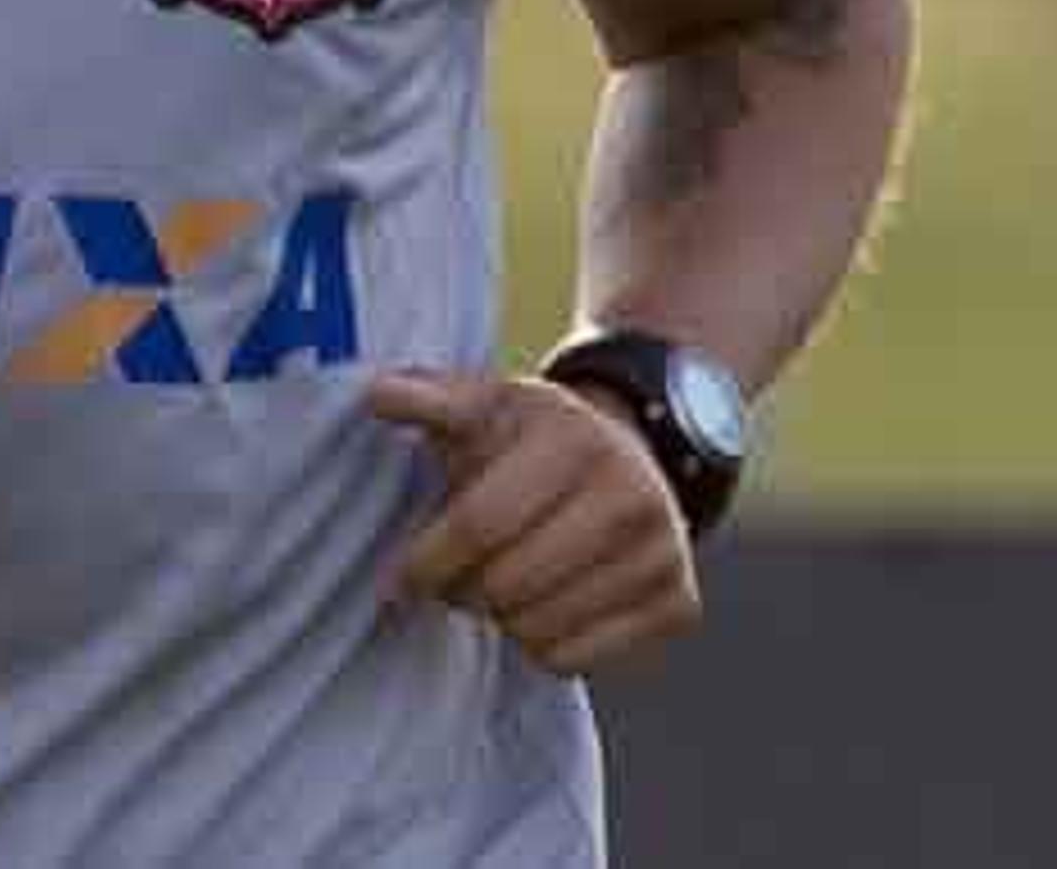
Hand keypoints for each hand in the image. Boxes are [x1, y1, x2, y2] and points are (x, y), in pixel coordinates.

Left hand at [364, 368, 699, 676]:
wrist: (635, 456)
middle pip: (507, 586)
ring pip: (537, 631)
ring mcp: (664, 553)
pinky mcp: (680, 605)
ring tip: (502, 581)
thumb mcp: (486, 404)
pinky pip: (575, 662)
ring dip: (500, 619)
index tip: (398, 579)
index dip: (426, 561)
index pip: (480, 523)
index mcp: (576, 440)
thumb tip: (377, 394)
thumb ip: (430, 399)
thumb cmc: (536, 440)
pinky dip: (542, 645)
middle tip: (453, 577)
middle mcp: (632, 495)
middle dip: (461, 590)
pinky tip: (543, 602)